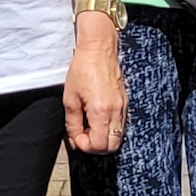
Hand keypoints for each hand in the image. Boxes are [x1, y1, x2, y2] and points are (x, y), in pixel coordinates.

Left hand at [63, 22, 126, 153]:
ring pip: (118, 136)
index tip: (77, 136)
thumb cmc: (83, 69)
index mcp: (101, 110)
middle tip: (84, 135)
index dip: (86, 145)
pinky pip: (120, 124)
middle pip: (112, 145)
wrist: (98, 49)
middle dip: (96, 146)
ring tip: (89, 125)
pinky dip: (109, 127)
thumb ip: (72, 123)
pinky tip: (97, 118)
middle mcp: (115, 111)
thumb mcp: (70, 98)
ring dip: (103, 137)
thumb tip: (75, 138)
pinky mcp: (124, 102)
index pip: (99, 144)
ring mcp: (122, 106)